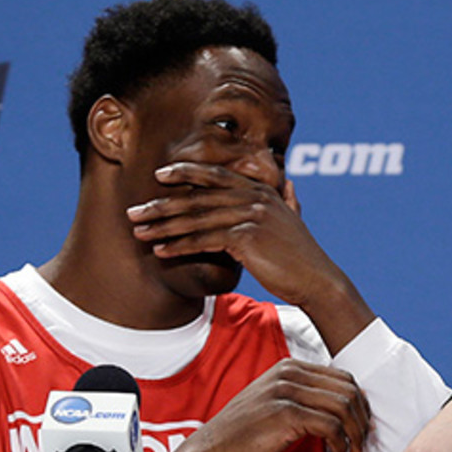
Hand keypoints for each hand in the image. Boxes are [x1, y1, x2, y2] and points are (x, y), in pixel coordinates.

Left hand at [127, 161, 343, 307]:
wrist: (317, 279)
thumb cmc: (302, 255)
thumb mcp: (294, 220)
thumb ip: (288, 200)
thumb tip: (289, 182)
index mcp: (261, 189)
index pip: (216, 174)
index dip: (185, 172)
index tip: (159, 175)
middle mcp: (254, 197)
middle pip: (198, 197)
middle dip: (162, 204)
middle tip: (134, 212)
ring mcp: (250, 214)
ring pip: (196, 218)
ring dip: (163, 226)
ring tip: (139, 233)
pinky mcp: (246, 236)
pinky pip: (204, 239)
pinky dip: (179, 245)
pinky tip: (161, 251)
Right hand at [162, 358, 371, 451]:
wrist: (212, 448)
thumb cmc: (244, 431)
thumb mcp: (275, 401)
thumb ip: (303, 396)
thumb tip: (342, 406)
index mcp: (290, 367)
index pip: (342, 378)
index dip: (359, 404)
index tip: (360, 427)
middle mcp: (290, 374)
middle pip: (348, 390)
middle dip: (362, 420)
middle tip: (361, 443)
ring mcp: (287, 392)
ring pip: (344, 407)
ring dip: (355, 434)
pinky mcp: (286, 415)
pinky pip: (330, 426)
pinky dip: (340, 444)